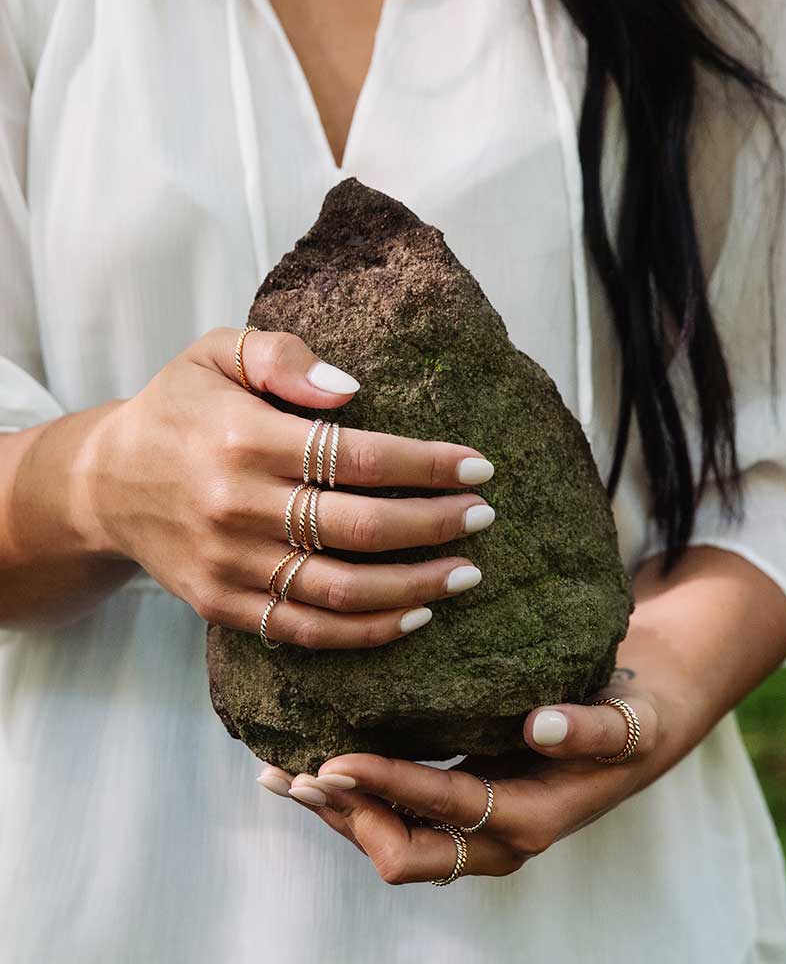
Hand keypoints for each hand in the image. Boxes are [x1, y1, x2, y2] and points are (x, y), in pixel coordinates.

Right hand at [85, 327, 496, 646]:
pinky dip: (366, 630)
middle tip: (483, 517)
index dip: (427, 465)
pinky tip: (415, 616)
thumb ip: (281, 357)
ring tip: (466, 573)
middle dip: (436, 524)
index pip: (358, 457)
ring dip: (416, 586)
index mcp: (244, 438)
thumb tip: (351, 390)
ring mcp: (229, 565)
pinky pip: (307, 630)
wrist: (104, 484)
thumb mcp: (215, 352)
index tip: (479, 466)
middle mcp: (237, 506)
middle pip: (361, 527)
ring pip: (341, 590)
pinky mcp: (223, 604)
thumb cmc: (178, 411)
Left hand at [256, 674, 665, 882]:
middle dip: (349, 817)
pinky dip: (358, 796)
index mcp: (532, 819)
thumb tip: (537, 727)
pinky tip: (320, 767)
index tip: (335, 760)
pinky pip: (401, 813)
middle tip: (299, 775)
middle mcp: (497, 836)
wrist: (644, 723)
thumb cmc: (636, 719)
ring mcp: (478, 825)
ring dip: (341, 811)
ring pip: (393, 837)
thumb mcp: (627, 722)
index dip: (387, 789)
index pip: (444, 812)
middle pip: (404, 851)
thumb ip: (589, 730)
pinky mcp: (466, 803)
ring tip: (283, 776)